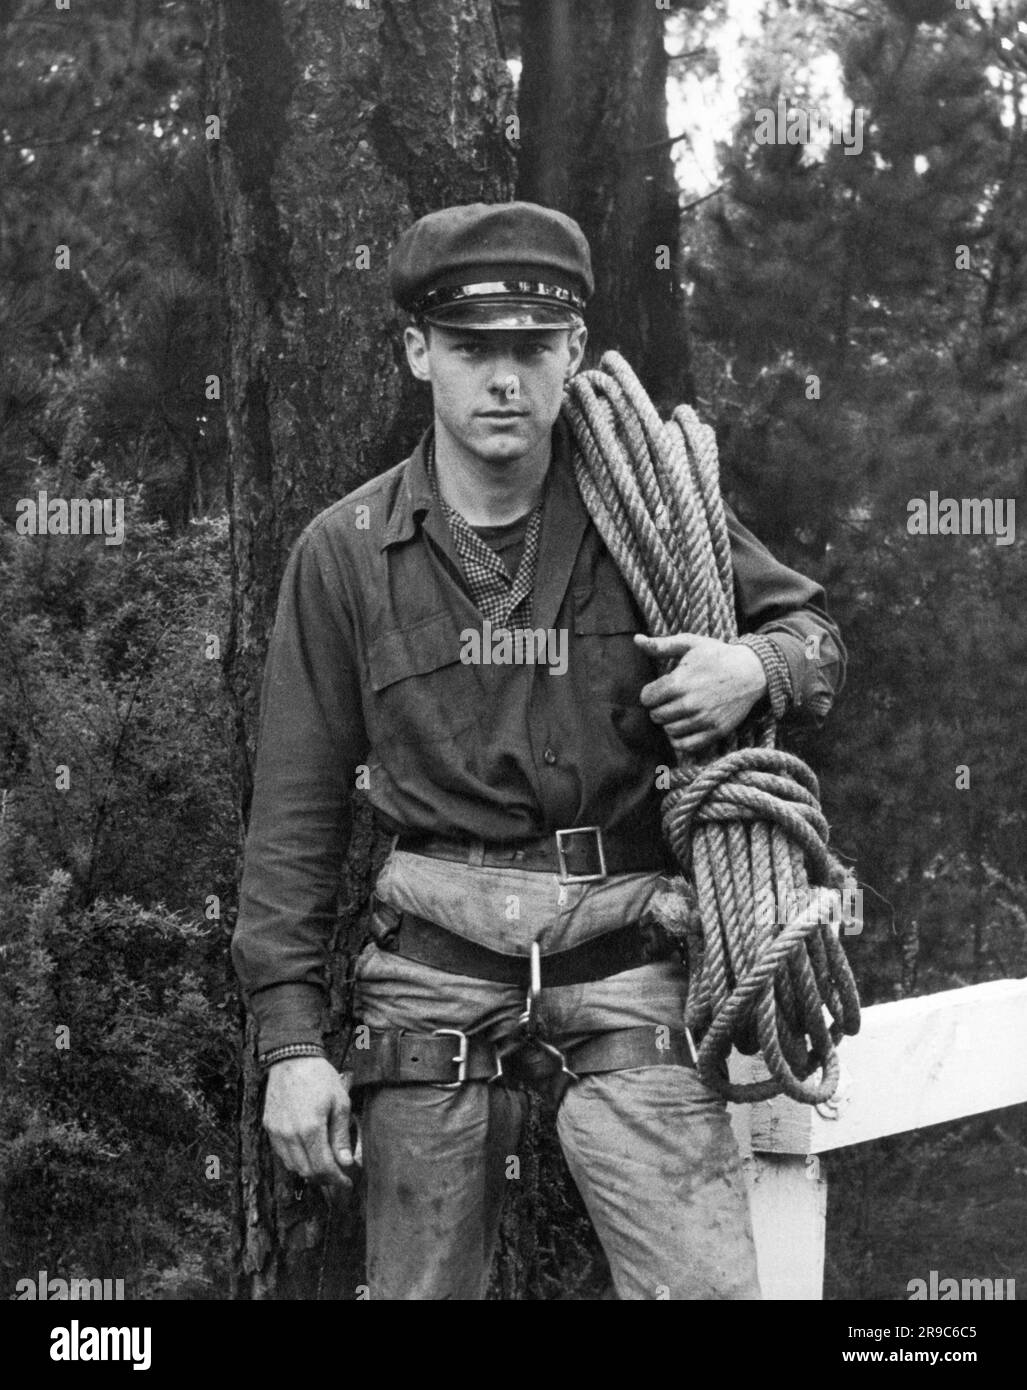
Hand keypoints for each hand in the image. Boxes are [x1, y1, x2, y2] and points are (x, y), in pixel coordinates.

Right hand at [263, 1056, 355, 1192]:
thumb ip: (341, 1136)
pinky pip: (282, 1154)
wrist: (292, 1058)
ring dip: (309, 1171)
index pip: (323, 1167)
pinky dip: (296, 1159)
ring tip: (324, 1164)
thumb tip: (346, 1162)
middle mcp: (290, 1135)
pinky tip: (308, 1151)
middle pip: (307, 1172)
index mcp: (310, 1128)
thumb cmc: (320, 1077)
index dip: (337, 1179)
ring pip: (292, 1166)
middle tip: (338, 1175)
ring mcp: (277, 1132)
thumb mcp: (340, 1102)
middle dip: (324, 1178)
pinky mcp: (269, 1127)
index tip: (347, 1182)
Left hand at [635, 632, 767, 754]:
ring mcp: (704, 719)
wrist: (752, 671)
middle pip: (656, 716)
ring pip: (669, 731)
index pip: (647, 698)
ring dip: (669, 723)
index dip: (650, 694)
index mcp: (680, 681)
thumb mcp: (690, 643)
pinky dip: (680, 739)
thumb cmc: (718, 655)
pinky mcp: (715, 731)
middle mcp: (690, 703)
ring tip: (678, 712)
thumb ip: (661, 645)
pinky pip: (686, 745)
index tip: (659, 690)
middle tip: (669, 701)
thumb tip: (636, 639)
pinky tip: (683, 727)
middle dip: (659, 708)